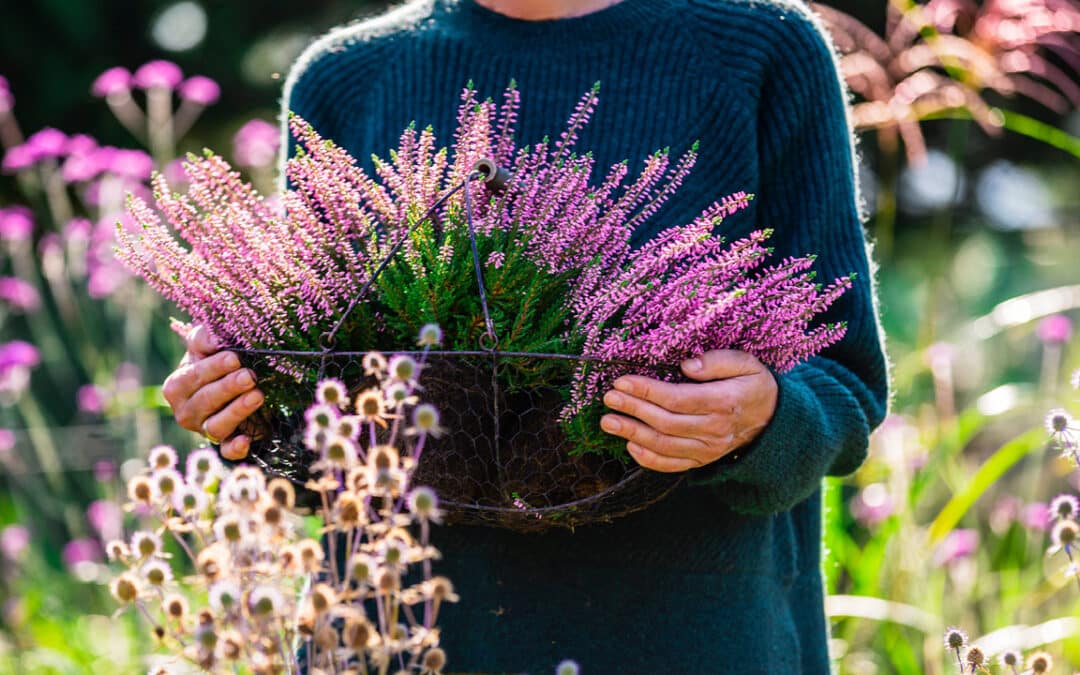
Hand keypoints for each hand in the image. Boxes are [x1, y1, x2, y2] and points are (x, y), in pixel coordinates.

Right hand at [162, 325, 263, 459]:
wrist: (235, 387)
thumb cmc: (217, 363)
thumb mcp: (207, 347)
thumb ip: (204, 338)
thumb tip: (213, 338)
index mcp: (177, 386)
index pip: (192, 377)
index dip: (213, 368)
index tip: (235, 358)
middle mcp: (186, 411)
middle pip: (205, 401)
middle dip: (228, 387)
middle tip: (249, 376)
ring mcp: (204, 429)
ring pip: (216, 425)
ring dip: (237, 411)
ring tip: (257, 395)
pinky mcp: (224, 444)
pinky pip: (227, 451)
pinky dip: (235, 448)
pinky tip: (246, 440)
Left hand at [600, 350, 777, 471]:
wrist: (774, 421)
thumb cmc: (754, 385)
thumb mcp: (746, 363)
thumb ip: (717, 361)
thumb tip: (687, 365)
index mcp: (724, 402)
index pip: (678, 399)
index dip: (647, 391)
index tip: (622, 381)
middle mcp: (714, 430)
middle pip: (666, 423)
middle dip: (634, 409)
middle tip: (609, 398)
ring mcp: (708, 449)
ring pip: (664, 446)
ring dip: (632, 434)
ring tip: (608, 422)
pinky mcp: (702, 461)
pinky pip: (672, 466)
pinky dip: (649, 459)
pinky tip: (630, 446)